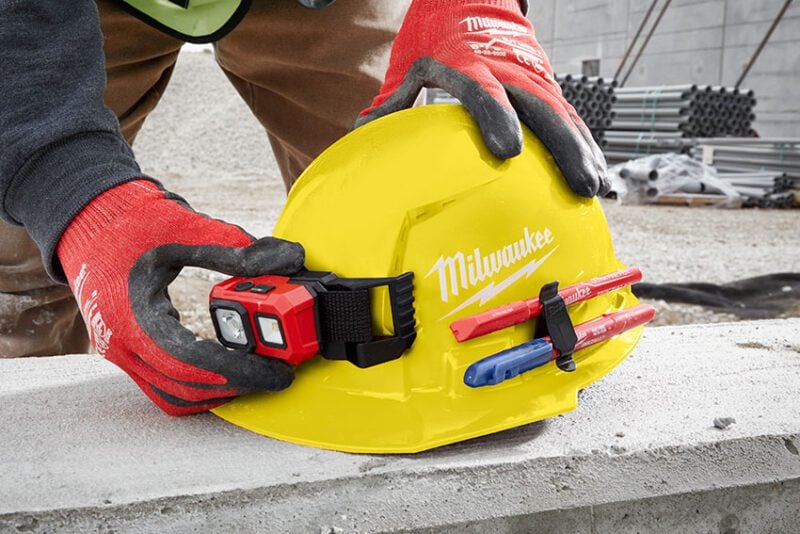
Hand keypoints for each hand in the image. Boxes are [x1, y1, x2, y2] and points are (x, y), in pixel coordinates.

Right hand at [56, 181, 304, 414]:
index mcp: (133, 316)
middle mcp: (121, 344)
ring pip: (174, 396)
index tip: (277, 374)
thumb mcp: (187, 228)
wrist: (91, 222)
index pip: (193, 363)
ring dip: (218, 393)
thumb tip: (291, 259)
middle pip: (187, 388)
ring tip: (257, 375)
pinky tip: (228, 372)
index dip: (240, 373)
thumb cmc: (135, 224)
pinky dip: (199, 387)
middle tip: (277, 376)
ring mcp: (120, 352)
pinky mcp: (127, 352)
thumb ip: (238, 248)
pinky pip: (165, 386)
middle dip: (237, 386)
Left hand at [355, 0, 607, 196]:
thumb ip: (392, 100)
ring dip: (582, 153)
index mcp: (468, 65)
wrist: (471, 9)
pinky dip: (586, 146)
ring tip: (595, 190)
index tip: (508, 150)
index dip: (497, 117)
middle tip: (576, 185)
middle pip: (539, 107)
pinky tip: (599, 177)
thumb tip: (364, 131)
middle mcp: (507, 71)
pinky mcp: (549, 88)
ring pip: (563, 115)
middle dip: (561, 146)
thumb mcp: (410, 65)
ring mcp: (533, 80)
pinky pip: (572, 119)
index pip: (483, 89)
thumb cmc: (437, 47)